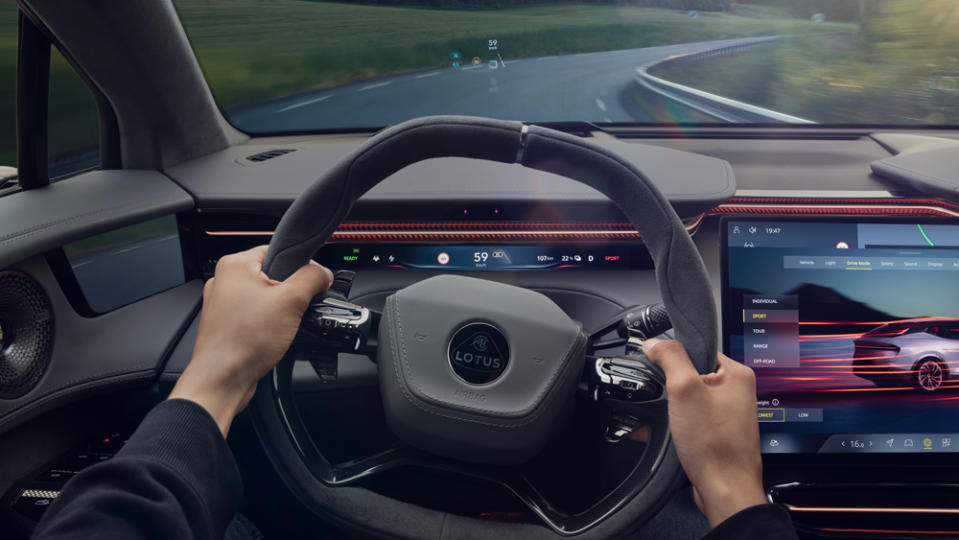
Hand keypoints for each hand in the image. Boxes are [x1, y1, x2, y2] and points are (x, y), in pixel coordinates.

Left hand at [169, 246, 332, 436]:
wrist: (223, 380)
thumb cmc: (243, 341)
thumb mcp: (291, 301)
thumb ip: (312, 279)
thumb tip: (323, 272)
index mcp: (234, 265)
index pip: (278, 250)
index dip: (301, 266)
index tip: (312, 282)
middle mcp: (225, 281)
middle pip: (274, 275)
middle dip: (290, 293)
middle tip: (295, 309)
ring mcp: (224, 304)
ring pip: (266, 298)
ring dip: (280, 311)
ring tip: (280, 327)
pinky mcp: (228, 324)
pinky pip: (257, 316)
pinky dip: (268, 325)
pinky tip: (271, 337)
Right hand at [643, 338, 766, 527]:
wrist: (724, 490)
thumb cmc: (715, 446)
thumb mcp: (685, 389)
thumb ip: (670, 358)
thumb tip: (655, 343)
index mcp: (737, 375)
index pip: (699, 350)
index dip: (675, 360)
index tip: (662, 371)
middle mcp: (737, 393)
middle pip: (691, 376)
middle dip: (672, 389)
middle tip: (670, 403)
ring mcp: (728, 415)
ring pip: (689, 401)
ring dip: (672, 409)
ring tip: (673, 423)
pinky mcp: (718, 434)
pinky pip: (692, 421)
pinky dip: (677, 426)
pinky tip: (670, 435)